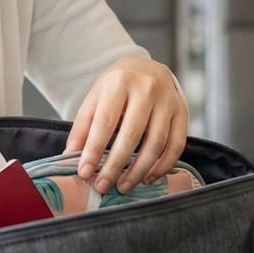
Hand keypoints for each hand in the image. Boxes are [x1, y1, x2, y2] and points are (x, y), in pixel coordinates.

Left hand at [63, 57, 188, 196]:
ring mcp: (168, 100)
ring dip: (139, 171)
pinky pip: (176, 145)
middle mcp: (147, 88)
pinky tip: (148, 177)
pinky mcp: (183, 111)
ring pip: (156, 143)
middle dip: (116, 166)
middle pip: (131, 135)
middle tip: (103, 186)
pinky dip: (163, 166)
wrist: (146, 66)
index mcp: (119, 81)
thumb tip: (71, 156)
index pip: (105, 123)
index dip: (94, 151)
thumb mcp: (95, 98)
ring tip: (124, 186)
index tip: (85, 172)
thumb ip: (83, 126)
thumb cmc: (117, 86)